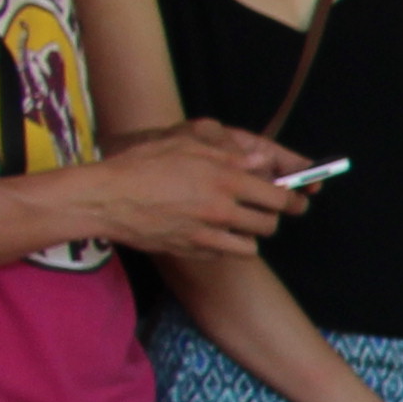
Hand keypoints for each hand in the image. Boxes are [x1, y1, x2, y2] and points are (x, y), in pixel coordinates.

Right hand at [91, 123, 308, 257]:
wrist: (106, 198)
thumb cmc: (142, 165)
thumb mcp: (186, 146)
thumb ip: (230, 156)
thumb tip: (263, 163)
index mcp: (225, 181)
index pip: (278, 198)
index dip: (292, 200)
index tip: (296, 200)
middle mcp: (221, 210)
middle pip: (269, 225)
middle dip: (270, 218)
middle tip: (262, 210)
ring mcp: (207, 235)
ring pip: (251, 246)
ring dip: (249, 236)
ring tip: (236, 223)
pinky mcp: (192, 251)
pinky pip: (223, 254)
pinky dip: (224, 247)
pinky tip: (212, 232)